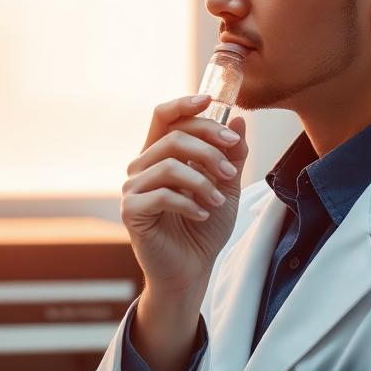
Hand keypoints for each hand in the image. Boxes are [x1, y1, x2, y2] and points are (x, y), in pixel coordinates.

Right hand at [120, 94, 248, 299]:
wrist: (192, 269)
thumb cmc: (204, 227)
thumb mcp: (227, 187)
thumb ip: (232, 155)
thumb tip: (238, 120)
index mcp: (160, 154)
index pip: (164, 116)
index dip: (184, 104)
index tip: (212, 100)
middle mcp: (142, 166)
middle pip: (173, 137)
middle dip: (209, 149)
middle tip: (232, 171)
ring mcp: (133, 188)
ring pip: (169, 165)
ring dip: (202, 181)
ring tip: (218, 200)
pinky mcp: (131, 211)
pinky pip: (162, 194)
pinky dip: (189, 202)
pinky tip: (202, 214)